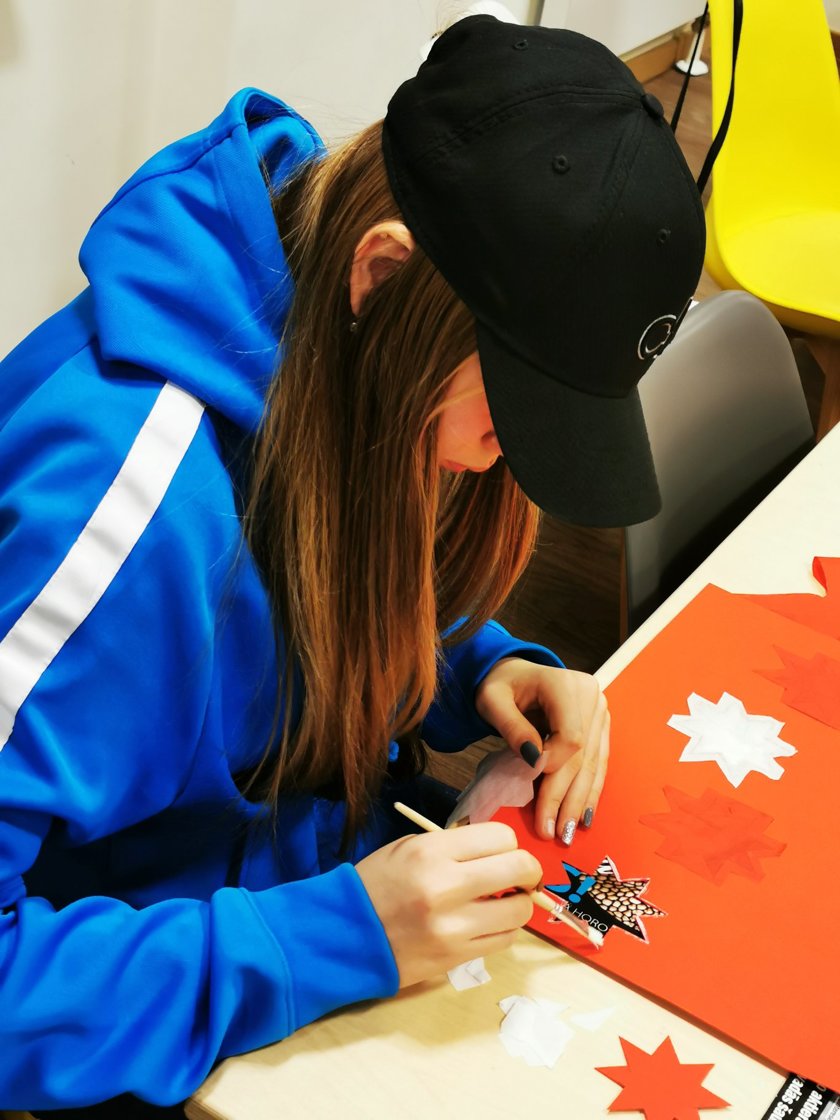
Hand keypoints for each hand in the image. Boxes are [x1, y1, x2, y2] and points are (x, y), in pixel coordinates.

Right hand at [355, 823, 541, 987]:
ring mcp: (454, 926)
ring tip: (498, 902)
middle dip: (527, 870)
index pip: (501, 837)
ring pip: (519, 911)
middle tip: (519, 875)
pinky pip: (504, 940)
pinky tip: (483, 923)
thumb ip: (453, 846)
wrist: (344, 935)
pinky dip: (502, 929)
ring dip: (516, 903)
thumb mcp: (408, 848)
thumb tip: (495, 850)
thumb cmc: (376, 884)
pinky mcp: (457, 958)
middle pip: (519, 868)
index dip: (507, 843)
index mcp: (432, 852)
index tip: (501, 851)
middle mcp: (447, 886)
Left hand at [474, 658, 609, 843]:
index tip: (532, 781)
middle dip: (566, 796)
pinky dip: (588, 791)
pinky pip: (598, 763)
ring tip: (567, 831)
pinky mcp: (600, 727)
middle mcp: (591, 697)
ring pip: (594, 764)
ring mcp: (600, 712)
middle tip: (553, 831)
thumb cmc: (501, 686)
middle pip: (584, 755)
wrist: (515, 675)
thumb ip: (511, 726)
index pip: (571, 736)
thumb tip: (533, 760)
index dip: (555, 764)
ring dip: (580, 801)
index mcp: (566, 684)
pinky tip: (582, 816)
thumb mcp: (492, 700)